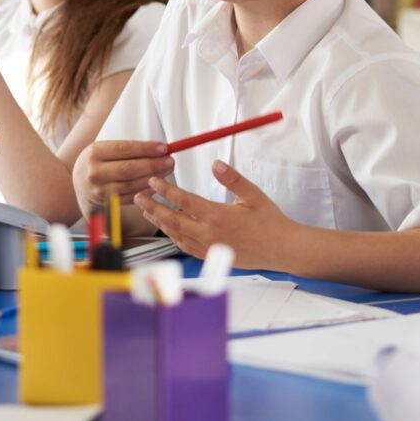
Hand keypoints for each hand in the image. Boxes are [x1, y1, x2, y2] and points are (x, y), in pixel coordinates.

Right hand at [72, 140, 174, 214]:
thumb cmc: (98, 161)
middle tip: (170, 161)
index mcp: (95, 153)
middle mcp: (95, 172)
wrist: (79, 182)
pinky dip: (147, 191)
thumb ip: (130, 149)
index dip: (147, 149)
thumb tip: (160, 149)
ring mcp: (100, 190)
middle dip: (154, 164)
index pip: (125, 149)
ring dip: (154, 178)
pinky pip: (131, 197)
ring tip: (167, 170)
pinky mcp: (107, 203)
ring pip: (132, 185)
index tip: (163, 148)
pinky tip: (157, 184)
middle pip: (130, 169)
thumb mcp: (105, 148)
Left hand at [134, 160, 295, 268]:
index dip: (166, 190)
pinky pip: (185, 246)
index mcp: (217, 217)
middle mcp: (209, 234)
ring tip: (149, 210)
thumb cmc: (269, 222)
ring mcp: (208, 248)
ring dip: (160, 222)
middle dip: (153, 207)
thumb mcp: (253, 195)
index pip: (184, 201)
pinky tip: (169, 229)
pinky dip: (173, 236)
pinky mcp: (211, 256)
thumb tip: (216, 164)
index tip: (154, 181)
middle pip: (172, 220)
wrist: (280, 249)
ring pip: (176, 235)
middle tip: (139, 196)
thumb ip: (232, 179)